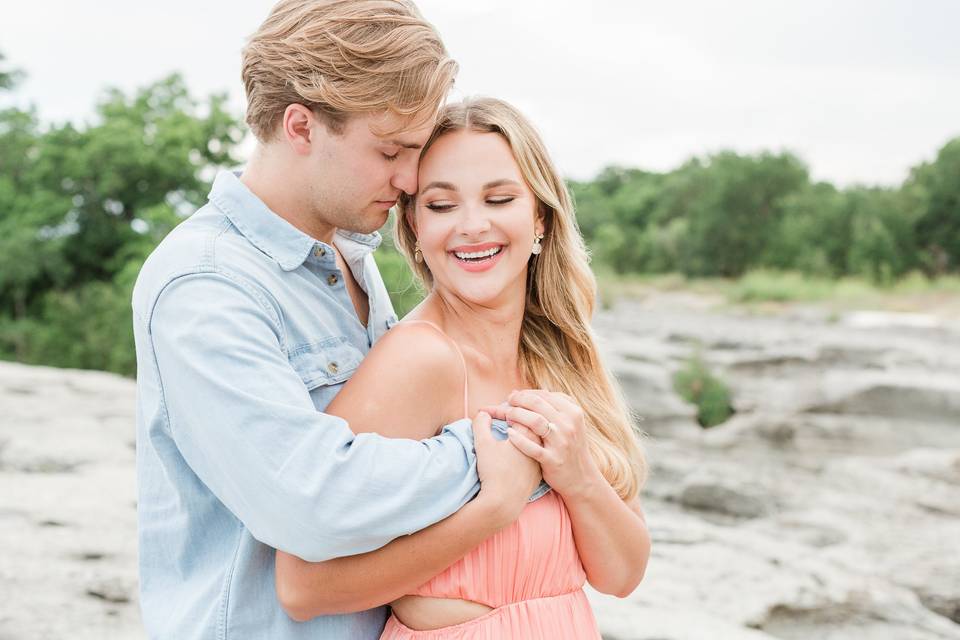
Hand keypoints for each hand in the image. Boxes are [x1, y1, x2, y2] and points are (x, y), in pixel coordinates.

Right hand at [471, 411, 541, 527]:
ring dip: (526, 434)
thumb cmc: (493, 471)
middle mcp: (539, 446)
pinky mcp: (538, 475)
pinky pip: (536, 456)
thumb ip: (481, 424)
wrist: (504, 503)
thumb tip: (483, 414)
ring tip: (514, 433)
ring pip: (537, 441)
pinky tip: (519, 453)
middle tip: (508, 415)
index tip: (498, 410)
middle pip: (533, 425)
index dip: (510, 408)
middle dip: (521, 418)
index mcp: (528, 434)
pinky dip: (529, 450)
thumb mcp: (483, 444)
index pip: (522, 413)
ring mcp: (540, 461)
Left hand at [485, 390, 602, 500]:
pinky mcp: (553, 460)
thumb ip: (550, 406)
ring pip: (535, 421)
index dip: (526, 393)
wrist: (581, 478)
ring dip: (516, 415)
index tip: (514, 396)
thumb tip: (519, 393)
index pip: (545, 395)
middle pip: (537, 404)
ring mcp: (561, 443)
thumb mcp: (569, 423)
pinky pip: (532, 447)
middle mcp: (569, 425)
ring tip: (506, 416)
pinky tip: (509, 434)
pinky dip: (518, 439)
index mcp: (573, 412)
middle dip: (518, 401)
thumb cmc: (569, 446)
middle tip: (507, 403)